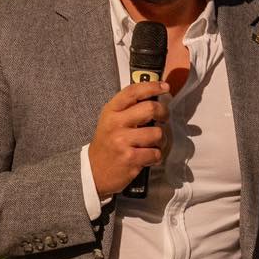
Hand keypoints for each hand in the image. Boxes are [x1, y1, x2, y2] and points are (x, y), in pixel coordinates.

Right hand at [88, 80, 170, 197]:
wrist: (93, 171)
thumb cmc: (107, 143)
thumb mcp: (110, 121)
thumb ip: (128, 109)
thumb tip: (155, 97)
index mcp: (111, 111)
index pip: (133, 92)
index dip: (152, 86)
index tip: (165, 87)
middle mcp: (115, 124)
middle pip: (150, 109)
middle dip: (164, 113)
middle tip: (164, 118)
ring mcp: (122, 142)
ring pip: (157, 133)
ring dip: (161, 140)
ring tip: (154, 143)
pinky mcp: (130, 159)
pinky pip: (155, 153)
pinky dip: (156, 156)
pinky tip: (148, 157)